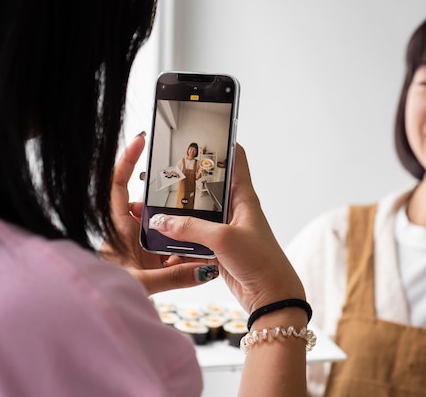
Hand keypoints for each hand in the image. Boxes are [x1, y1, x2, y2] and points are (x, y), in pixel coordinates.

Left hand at [100, 133, 216, 294]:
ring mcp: (139, 246)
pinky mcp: (149, 260)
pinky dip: (184, 251)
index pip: (118, 185)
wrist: (99, 314)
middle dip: (172, 202)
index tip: (140, 141)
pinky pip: (170, 247)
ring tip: (199, 233)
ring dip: (181, 231)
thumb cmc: (104, 295)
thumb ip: (174, 276)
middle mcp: (128, 232)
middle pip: (150, 204)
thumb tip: (203, 268)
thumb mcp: (142, 284)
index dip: (126, 161)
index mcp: (117, 228)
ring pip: (165, 227)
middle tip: (191, 193)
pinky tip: (197, 258)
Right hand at [147, 144, 304, 313]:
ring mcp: (226, 228)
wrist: (271, 295)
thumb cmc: (261, 261)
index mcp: (243, 197)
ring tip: (154, 204)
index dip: (221, 142)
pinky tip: (163, 236)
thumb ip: (190, 228)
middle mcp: (235, 209)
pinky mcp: (218, 247)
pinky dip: (180, 236)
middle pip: (208, 186)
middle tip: (162, 172)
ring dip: (179, 211)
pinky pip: (195, 236)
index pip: (235, 159)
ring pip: (198, 213)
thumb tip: (160, 221)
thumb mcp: (224, 239)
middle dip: (186, 180)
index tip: (202, 130)